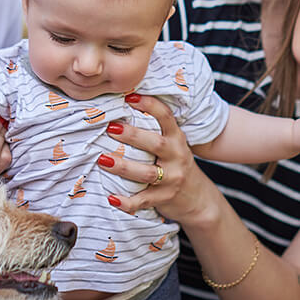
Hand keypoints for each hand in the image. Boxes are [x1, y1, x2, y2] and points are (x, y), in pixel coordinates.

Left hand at [96, 93, 220, 224]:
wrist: (197, 198)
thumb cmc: (175, 164)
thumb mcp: (172, 144)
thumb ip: (154, 130)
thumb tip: (121, 107)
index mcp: (177, 138)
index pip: (166, 117)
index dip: (150, 105)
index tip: (129, 97)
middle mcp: (177, 156)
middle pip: (156, 144)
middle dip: (133, 135)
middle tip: (110, 128)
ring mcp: (172, 179)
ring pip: (147, 173)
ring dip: (124, 167)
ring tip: (102, 160)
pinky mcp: (164, 199)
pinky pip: (144, 201)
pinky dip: (127, 202)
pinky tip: (112, 198)